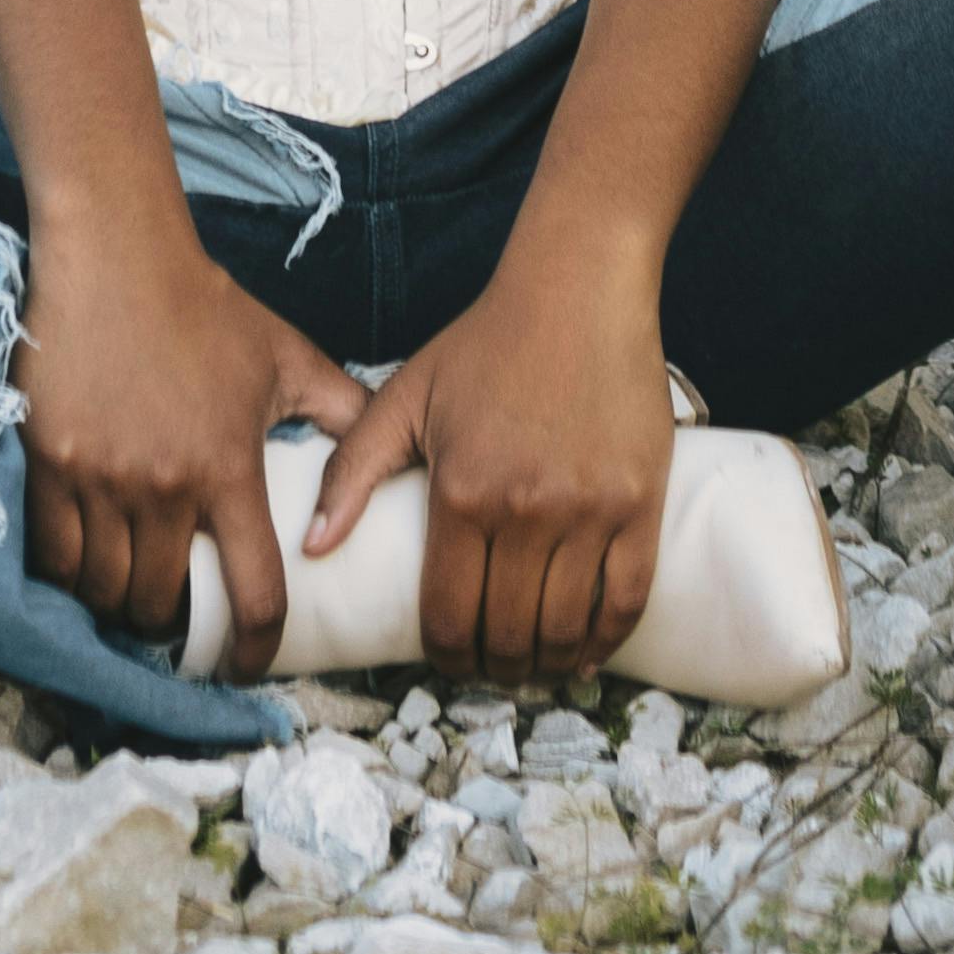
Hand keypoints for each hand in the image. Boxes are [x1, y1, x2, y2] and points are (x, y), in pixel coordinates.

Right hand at [17, 207, 365, 667]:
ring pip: (104, 590)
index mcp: (229, 467)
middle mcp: (165, 485)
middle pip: (162, 606)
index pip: (257, 593)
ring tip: (129, 591)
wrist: (117, 255)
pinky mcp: (48, 463)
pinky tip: (83, 563)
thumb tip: (388, 452)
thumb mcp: (285, 356)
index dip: (257, 648)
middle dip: (172, 625)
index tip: (249, 664)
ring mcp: (101, 477)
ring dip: (117, 604)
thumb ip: (342, 408)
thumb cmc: (205, 307)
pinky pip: (53, 556)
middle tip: (176, 614)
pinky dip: (69, 574)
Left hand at [305, 224, 679, 677]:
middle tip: (495, 665)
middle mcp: (526, 510)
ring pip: (566, 629)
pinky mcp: (641, 502)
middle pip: (510, 635)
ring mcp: (589, 509)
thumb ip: (352, 471)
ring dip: (547, 664)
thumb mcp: (406, 396)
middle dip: (497, 667)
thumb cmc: (487, 341)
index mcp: (462, 492)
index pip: (451, 618)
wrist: (579, 286)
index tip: (452, 659)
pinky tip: (586, 650)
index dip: (448, 658)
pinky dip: (605, 640)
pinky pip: (627, 599)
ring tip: (534, 662)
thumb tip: (313, 548)